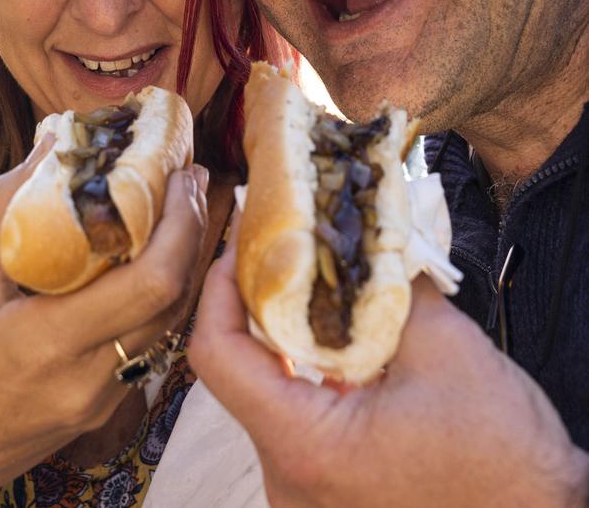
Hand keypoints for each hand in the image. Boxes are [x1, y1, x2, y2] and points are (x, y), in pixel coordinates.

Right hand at [0, 142, 207, 507]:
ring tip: (181, 209)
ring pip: (174, 321)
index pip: (151, 283)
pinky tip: (160, 259)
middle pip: (176, 298)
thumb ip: (5, 213)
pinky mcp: (109, 407)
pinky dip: (167, 294)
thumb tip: (51, 144)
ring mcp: (105, 399)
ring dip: (187, 260)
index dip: (180, 225)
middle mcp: (89, 375)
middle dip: (193, 230)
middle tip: (188, 179)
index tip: (180, 177)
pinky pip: (156, 342)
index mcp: (49, 340)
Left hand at [189, 235, 588, 507]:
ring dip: (286, 335)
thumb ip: (390, 287)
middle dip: (258, 303)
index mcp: (305, 444)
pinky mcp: (328, 489)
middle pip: (240, 372)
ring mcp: (305, 491)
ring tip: (312, 283)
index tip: (242, 245)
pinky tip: (338, 336)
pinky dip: (308, 369)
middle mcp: (288, 478)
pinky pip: (296, 417)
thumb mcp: (446, 348)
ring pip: (268, 393)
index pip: (219, 355)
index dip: (221, 289)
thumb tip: (361, 237)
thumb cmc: (501, 453)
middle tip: (282, 250)